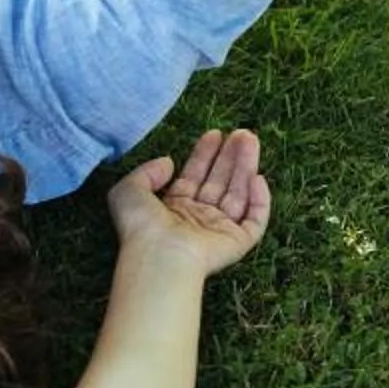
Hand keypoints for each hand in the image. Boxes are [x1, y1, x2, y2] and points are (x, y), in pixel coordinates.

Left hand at [109, 127, 270, 280]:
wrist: (159, 255)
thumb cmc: (141, 226)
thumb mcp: (129, 190)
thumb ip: (146, 172)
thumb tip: (168, 162)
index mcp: (173, 209)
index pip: (194, 176)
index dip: (204, 154)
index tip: (214, 133)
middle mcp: (197, 219)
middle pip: (219, 181)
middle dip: (230, 156)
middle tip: (241, 133)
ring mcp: (218, 231)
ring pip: (238, 194)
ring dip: (245, 166)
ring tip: (250, 139)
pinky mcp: (236, 243)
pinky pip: (254, 220)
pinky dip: (259, 200)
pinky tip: (257, 177)